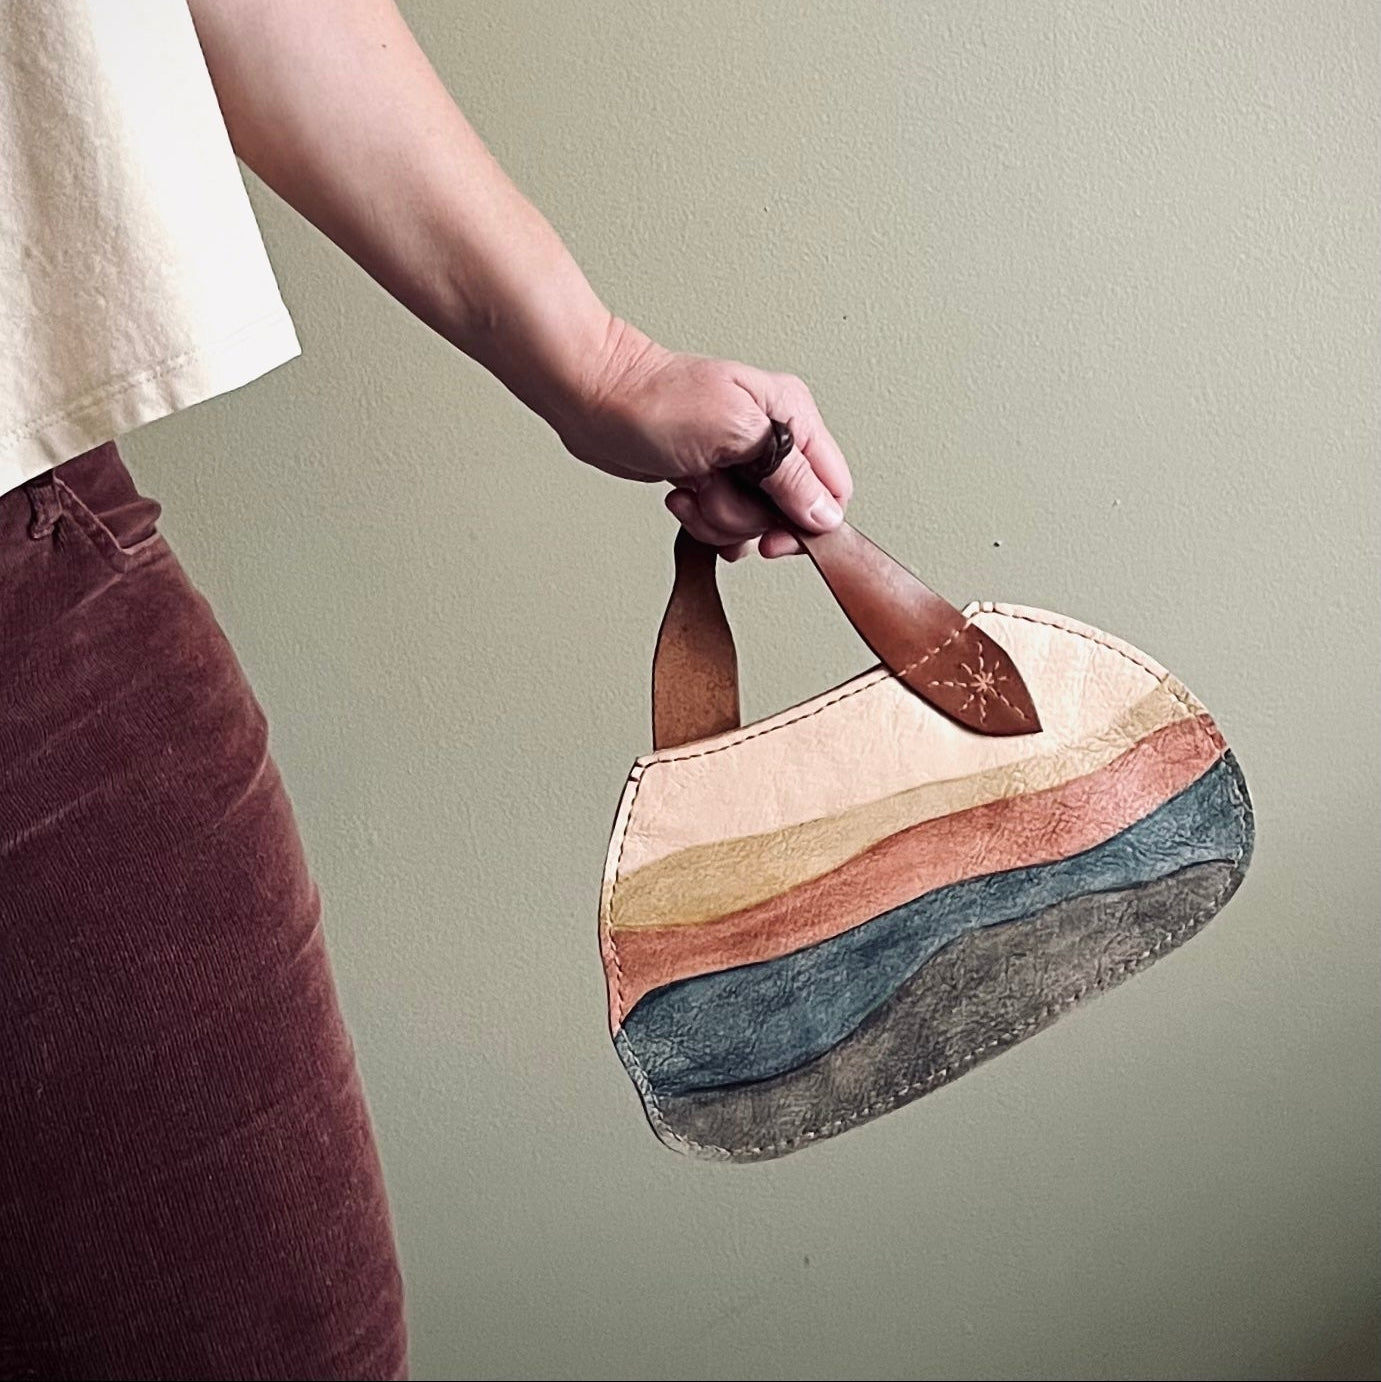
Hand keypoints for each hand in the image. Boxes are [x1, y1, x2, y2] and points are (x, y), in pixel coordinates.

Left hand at [560, 319, 852, 558]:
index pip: (832, 489)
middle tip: (716, 493)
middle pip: (790, 515)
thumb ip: (789, 475)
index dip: (808, 523)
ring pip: (753, 524)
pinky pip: (723, 524)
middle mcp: (774, 440)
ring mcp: (742, 464)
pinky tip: (682, 495)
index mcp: (793, 417)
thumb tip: (826, 515)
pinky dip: (700, 520)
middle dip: (747, 518)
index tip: (773, 536)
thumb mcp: (738, 432)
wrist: (596, 399)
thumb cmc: (658, 400)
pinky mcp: (713, 480)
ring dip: (717, 518)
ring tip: (692, 486)